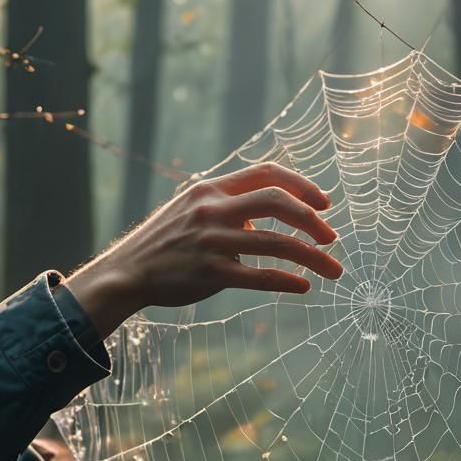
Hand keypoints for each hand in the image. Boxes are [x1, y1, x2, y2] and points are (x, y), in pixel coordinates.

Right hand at [64, 163, 342, 337]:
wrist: (126, 272)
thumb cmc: (166, 243)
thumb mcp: (192, 210)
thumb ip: (230, 207)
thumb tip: (269, 219)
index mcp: (212, 189)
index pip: (268, 174)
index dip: (303, 185)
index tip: (325, 204)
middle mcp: (213, 209)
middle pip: (279, 202)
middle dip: (313, 221)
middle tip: (332, 238)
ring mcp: (212, 241)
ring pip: (277, 244)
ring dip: (313, 257)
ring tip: (334, 270)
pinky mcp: (210, 273)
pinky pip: (260, 276)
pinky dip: (287, 281)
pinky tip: (304, 286)